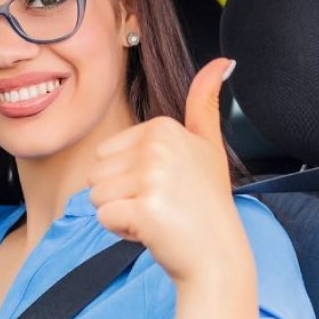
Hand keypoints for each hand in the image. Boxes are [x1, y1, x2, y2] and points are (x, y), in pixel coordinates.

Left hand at [88, 58, 248, 285]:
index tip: (164, 186)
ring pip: (95, 196)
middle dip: (120, 195)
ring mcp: (152, 177)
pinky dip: (121, 231)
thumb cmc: (205, 203)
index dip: (128, 176)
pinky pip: (103, 218)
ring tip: (156, 216)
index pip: (106, 153)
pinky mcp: (144, 209)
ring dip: (119, 213)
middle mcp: (158, 147)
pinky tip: (152, 231)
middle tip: (159, 204)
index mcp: (164, 127)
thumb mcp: (208, 146)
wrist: (218, 256)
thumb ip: (204, 103)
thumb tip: (222, 62)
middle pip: (96, 172)